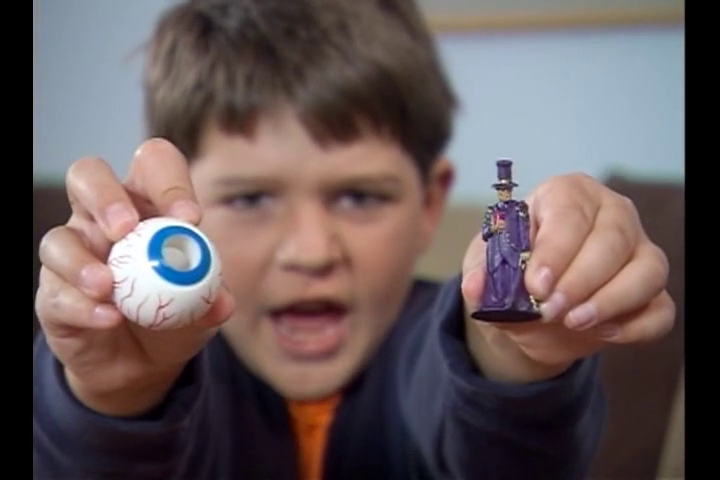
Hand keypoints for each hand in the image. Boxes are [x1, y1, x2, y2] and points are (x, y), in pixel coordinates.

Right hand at [34, 138, 235, 415]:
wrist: (140, 365)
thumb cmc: (172, 316)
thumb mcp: (202, 307)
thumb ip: (213, 299)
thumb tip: (223, 302)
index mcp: (147, 204)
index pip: (152, 165)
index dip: (169, 182)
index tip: (190, 218)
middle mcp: (102, 219)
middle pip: (87, 175)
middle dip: (106, 197)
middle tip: (126, 229)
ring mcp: (74, 255)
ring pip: (58, 238)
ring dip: (83, 261)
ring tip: (109, 286)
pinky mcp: (53, 296)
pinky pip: (57, 293)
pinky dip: (83, 306)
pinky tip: (109, 318)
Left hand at [460, 173, 674, 381]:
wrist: (530, 310)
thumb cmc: (513, 270)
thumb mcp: (486, 266)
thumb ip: (479, 273)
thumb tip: (475, 286)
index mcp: (566, 195)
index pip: (570, 211)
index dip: (555, 249)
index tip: (535, 285)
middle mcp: (611, 214)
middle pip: (613, 238)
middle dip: (580, 279)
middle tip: (548, 310)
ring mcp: (639, 251)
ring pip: (648, 270)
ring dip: (611, 301)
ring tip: (574, 322)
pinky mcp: (651, 292)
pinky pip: (660, 309)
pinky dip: (636, 326)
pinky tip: (603, 334)